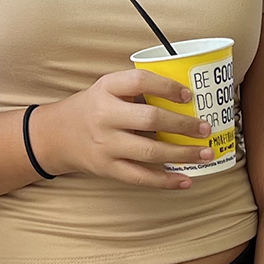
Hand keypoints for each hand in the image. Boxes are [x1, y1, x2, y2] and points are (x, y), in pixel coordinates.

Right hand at [30, 69, 215, 189]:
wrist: (57, 135)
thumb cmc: (93, 108)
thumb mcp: (108, 89)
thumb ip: (138, 90)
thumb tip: (185, 98)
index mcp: (107, 89)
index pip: (140, 82)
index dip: (167, 87)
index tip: (189, 95)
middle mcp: (105, 116)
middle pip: (150, 119)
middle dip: (183, 125)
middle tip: (205, 128)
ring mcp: (106, 145)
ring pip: (150, 152)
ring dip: (183, 154)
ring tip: (206, 153)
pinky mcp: (108, 168)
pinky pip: (141, 177)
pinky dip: (166, 181)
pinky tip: (186, 180)